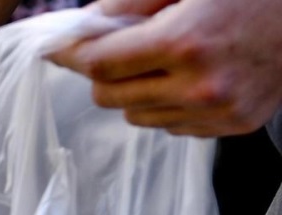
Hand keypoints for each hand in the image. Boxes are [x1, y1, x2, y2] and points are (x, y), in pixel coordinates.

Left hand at [53, 0, 281, 135]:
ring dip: (137, 92)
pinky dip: (168, 105)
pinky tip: (193, 78)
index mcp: (185, 41)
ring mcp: (218, 111)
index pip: (100, 65)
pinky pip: (171, 126)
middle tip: (119, 50)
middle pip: (109, 97)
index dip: (73, 55)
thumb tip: (82, 27)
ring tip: (166, 61)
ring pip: (136, 116)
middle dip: (105, 73)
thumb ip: (129, 4)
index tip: (58, 49)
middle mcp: (200, 84)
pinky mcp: (232, 126)